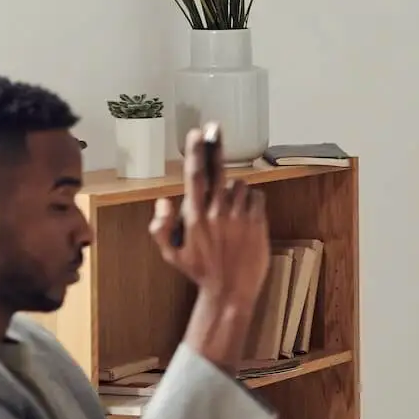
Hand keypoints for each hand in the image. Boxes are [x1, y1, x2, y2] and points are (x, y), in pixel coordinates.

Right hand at [152, 126, 270, 372]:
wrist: (231, 291)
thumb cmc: (199, 271)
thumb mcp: (171, 254)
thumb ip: (160, 227)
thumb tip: (163, 200)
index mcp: (195, 217)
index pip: (194, 177)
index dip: (195, 152)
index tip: (196, 133)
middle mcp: (217, 213)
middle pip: (217, 171)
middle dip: (214, 147)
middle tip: (214, 127)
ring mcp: (240, 217)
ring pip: (238, 185)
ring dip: (232, 190)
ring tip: (227, 211)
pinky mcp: (258, 222)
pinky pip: (256, 197)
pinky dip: (250, 201)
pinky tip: (243, 216)